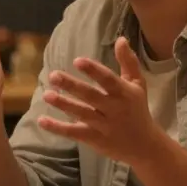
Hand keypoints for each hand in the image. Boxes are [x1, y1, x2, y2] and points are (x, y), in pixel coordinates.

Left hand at [37, 37, 165, 163]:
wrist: (144, 146)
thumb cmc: (137, 109)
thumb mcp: (138, 84)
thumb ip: (128, 62)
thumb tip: (120, 39)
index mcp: (124, 93)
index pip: (108, 80)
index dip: (93, 70)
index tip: (77, 61)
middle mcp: (114, 109)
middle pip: (91, 96)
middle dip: (72, 86)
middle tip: (53, 75)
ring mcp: (104, 125)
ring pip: (82, 113)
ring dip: (63, 104)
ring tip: (47, 95)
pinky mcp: (94, 139)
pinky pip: (74, 133)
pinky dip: (58, 128)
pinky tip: (42, 120)